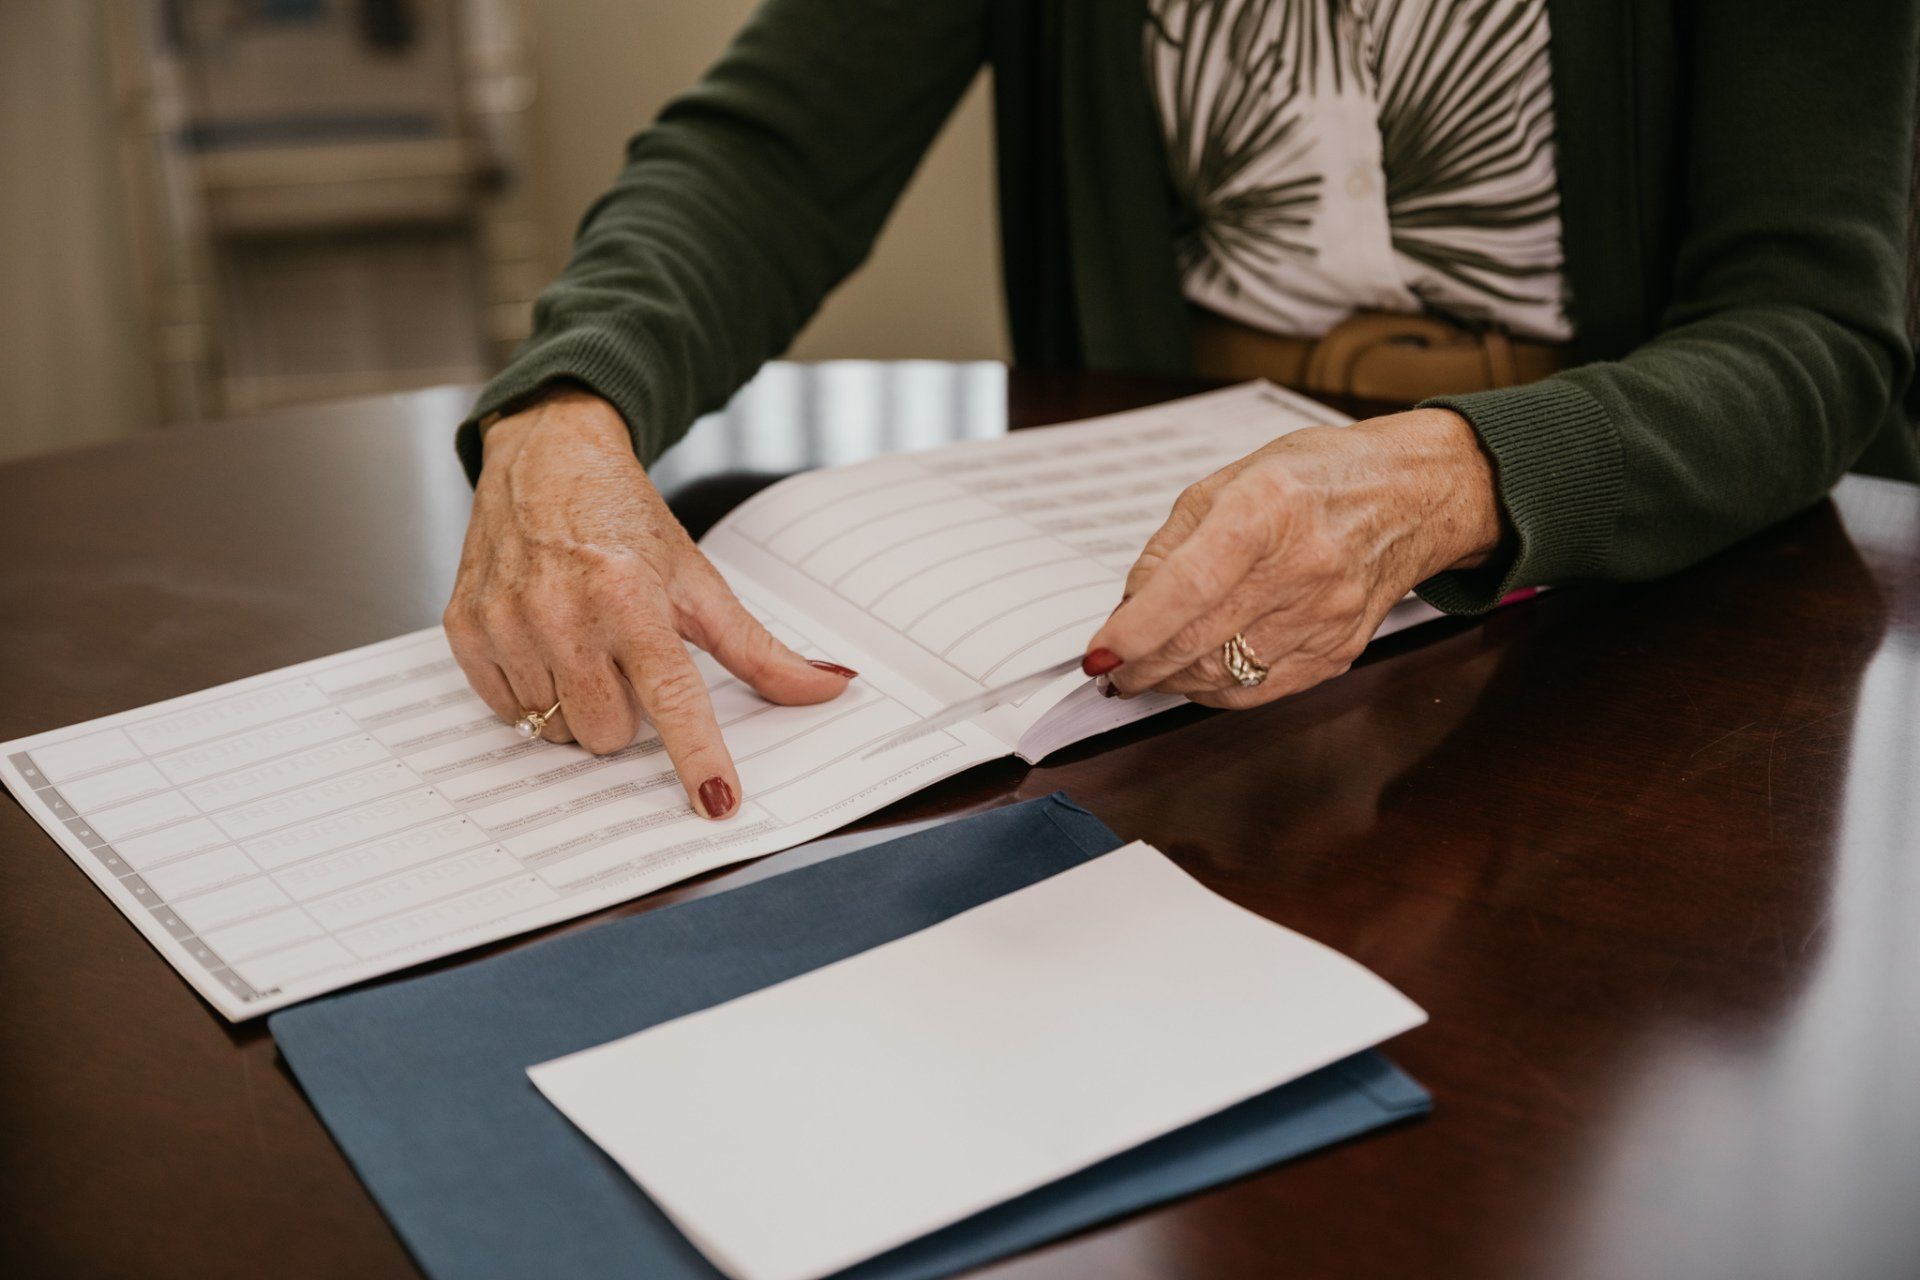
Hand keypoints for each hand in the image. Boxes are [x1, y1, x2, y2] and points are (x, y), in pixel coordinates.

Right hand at [443, 389, 856, 818]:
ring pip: (558, 732)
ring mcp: (507, 622)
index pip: (672, 696)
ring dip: (578, 704)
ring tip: (582, 643)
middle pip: (610, 734)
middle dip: (627, 711)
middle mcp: (562, 609)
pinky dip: (533, 694)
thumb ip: (759, 650)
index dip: (698, 755)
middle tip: (624, 657)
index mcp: (629, 594)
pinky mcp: (466, 630)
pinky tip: (543, 643)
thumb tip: (828, 687)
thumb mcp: (697, 581)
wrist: (545, 458)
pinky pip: (508, 714)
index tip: (718, 800)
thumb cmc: (623, 520)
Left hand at [1084, 408, 1504, 707]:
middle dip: (1141, 665)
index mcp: (1269, 507)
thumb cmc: (1316, 478)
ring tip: (1146, 670)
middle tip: (1111, 669)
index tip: (1100, 652)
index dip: (1137, 628)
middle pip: (1201, 640)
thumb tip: (1131, 608)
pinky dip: (1215, 691)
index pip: (1190, 585)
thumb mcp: (1231, 480)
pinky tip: (1195, 675)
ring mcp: (1328, 614)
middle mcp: (1304, 565)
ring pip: (1225, 675)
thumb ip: (1173, 544)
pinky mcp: (1340, 650)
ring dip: (1172, 681)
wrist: (1413, 495)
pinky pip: (1260, 691)